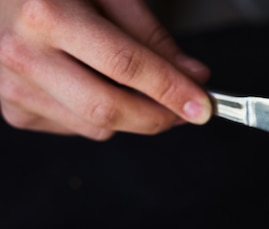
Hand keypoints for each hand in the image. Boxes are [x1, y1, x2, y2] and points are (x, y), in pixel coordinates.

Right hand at [0, 0, 211, 139]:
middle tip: (185, 110)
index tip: (203, 106)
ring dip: (133, 118)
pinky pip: (76, 129)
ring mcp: (12, 85)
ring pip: (95, 128)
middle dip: (158, 117)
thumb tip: (194, 77)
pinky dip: (100, 118)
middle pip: (108, 108)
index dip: (171, 89)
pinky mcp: (13, 109)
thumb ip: (151, 36)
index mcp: (48, 13)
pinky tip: (96, 87)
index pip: (126, 65)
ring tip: (141, 90)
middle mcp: (22, 53)